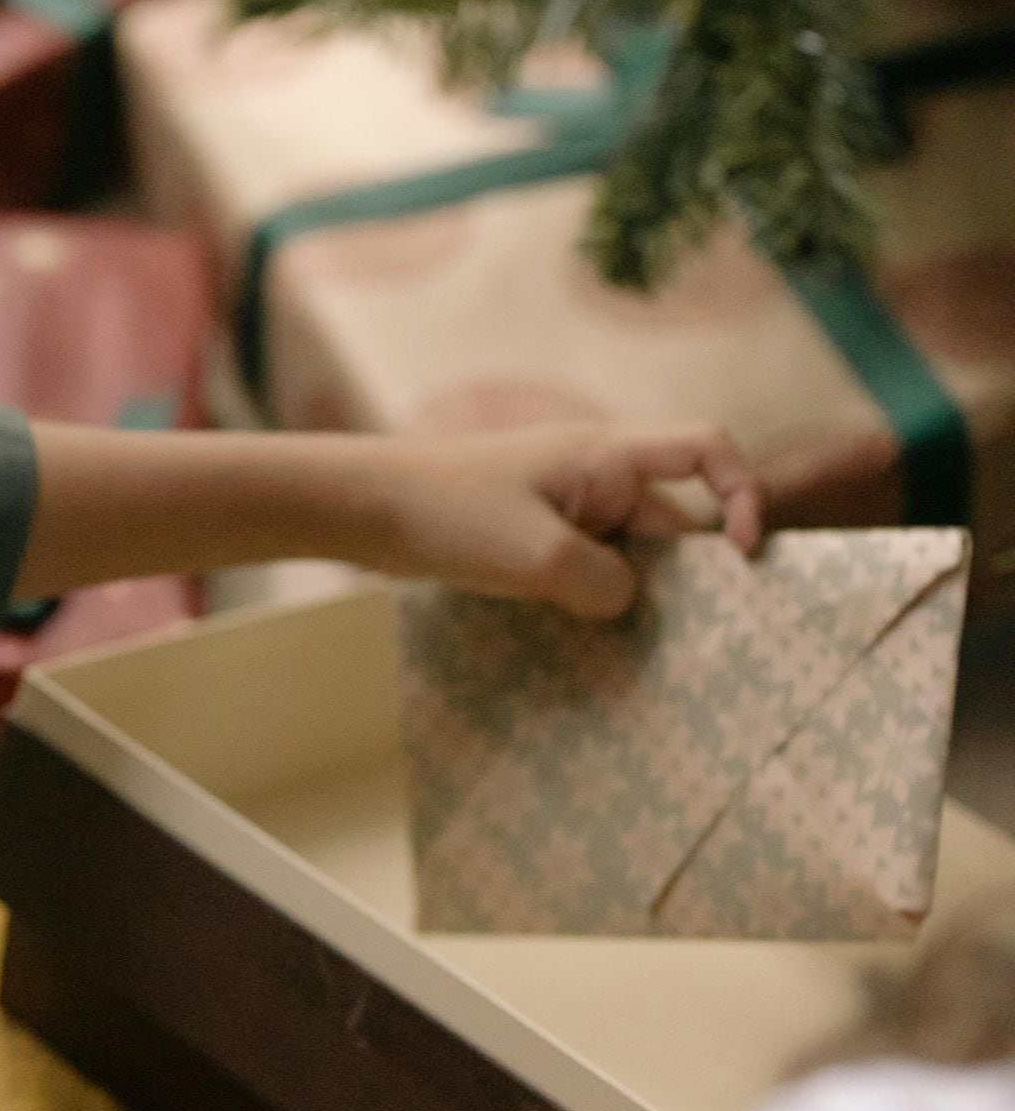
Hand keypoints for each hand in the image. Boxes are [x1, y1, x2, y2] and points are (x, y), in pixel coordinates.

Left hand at [368, 424, 761, 619]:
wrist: (365, 509)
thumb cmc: (449, 514)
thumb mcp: (538, 556)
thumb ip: (604, 584)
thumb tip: (625, 604)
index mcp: (606, 456)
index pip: (707, 447)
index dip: (745, 492)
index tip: (744, 555)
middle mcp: (595, 477)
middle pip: (674, 524)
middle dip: (693, 579)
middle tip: (707, 647)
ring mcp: (565, 508)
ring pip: (632, 558)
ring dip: (641, 601)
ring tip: (655, 663)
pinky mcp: (535, 538)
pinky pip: (591, 570)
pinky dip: (600, 604)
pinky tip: (599, 651)